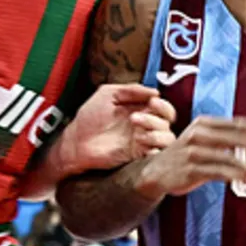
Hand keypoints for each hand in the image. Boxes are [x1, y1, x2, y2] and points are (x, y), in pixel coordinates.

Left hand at [59, 84, 176, 173]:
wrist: (77, 142)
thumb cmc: (89, 117)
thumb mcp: (108, 94)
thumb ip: (131, 90)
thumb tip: (156, 91)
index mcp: (141, 109)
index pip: (164, 108)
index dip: (163, 105)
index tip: (152, 102)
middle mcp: (145, 125)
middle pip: (168, 121)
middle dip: (158, 117)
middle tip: (136, 117)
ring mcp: (143, 141)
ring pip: (167, 138)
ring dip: (156, 133)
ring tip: (137, 132)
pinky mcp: (138, 156)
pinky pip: (158, 153)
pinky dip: (155, 148)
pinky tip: (141, 143)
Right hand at [136, 116, 245, 198]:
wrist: (155, 172)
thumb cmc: (184, 155)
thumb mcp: (200, 139)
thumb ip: (222, 138)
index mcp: (202, 123)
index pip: (233, 122)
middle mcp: (198, 134)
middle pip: (234, 137)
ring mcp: (194, 152)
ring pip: (229, 157)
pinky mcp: (192, 170)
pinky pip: (220, 173)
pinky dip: (237, 176)